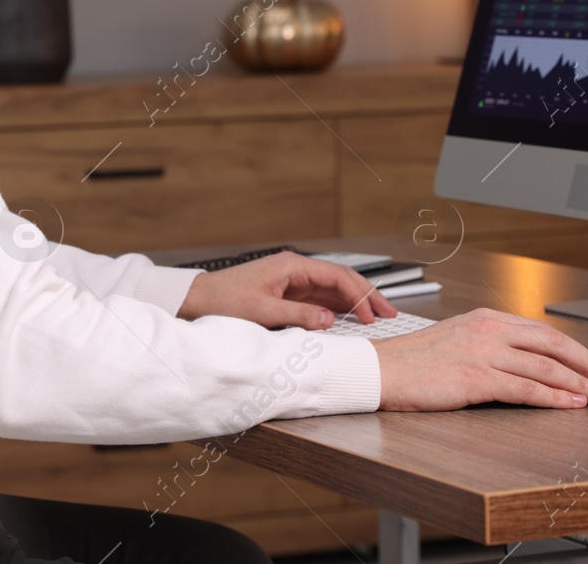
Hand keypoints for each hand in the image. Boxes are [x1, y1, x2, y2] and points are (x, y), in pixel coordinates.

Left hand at [177, 251, 395, 328]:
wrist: (198, 300)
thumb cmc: (223, 300)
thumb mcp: (260, 311)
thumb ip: (297, 316)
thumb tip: (330, 320)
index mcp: (291, 266)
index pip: (336, 276)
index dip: (359, 295)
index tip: (373, 314)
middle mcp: (295, 270)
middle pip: (340, 279)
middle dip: (366, 295)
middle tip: (389, 312)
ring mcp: (293, 282)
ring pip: (333, 289)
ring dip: (356, 302)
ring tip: (378, 317)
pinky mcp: (288, 294)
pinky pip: (320, 299)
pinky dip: (339, 308)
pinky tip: (352, 318)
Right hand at [373, 308, 587, 409]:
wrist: (381, 370)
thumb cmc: (414, 361)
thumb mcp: (456, 340)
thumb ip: (489, 344)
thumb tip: (523, 361)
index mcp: (485, 318)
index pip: (542, 331)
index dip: (574, 349)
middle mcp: (488, 330)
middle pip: (552, 344)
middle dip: (586, 364)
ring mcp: (482, 353)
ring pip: (544, 367)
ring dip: (578, 384)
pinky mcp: (475, 378)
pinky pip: (525, 389)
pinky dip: (553, 397)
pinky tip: (570, 405)